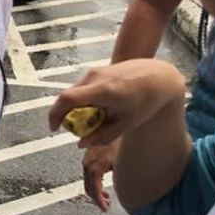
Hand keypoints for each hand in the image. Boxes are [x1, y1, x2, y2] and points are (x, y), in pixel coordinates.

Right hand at [48, 60, 187, 149]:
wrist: (159, 76)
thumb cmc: (146, 101)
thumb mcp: (126, 124)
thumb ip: (102, 136)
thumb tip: (80, 144)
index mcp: (104, 91)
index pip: (67, 99)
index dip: (55, 115)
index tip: (54, 128)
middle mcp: (96, 77)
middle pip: (67, 97)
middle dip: (64, 115)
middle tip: (73, 129)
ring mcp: (96, 71)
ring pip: (74, 92)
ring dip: (75, 108)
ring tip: (92, 119)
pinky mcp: (98, 70)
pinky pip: (82, 88)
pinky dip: (83, 100)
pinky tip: (99, 108)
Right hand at [81, 139, 118, 212]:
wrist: (119, 123)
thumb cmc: (122, 142)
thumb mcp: (121, 163)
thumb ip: (118, 179)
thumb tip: (123, 194)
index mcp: (95, 167)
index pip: (94, 190)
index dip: (99, 202)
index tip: (105, 209)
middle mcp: (88, 163)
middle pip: (88, 187)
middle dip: (96, 198)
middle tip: (106, 205)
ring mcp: (87, 158)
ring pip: (87, 180)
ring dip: (96, 190)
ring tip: (106, 197)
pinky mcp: (89, 154)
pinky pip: (88, 173)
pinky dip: (94, 181)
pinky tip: (103, 183)